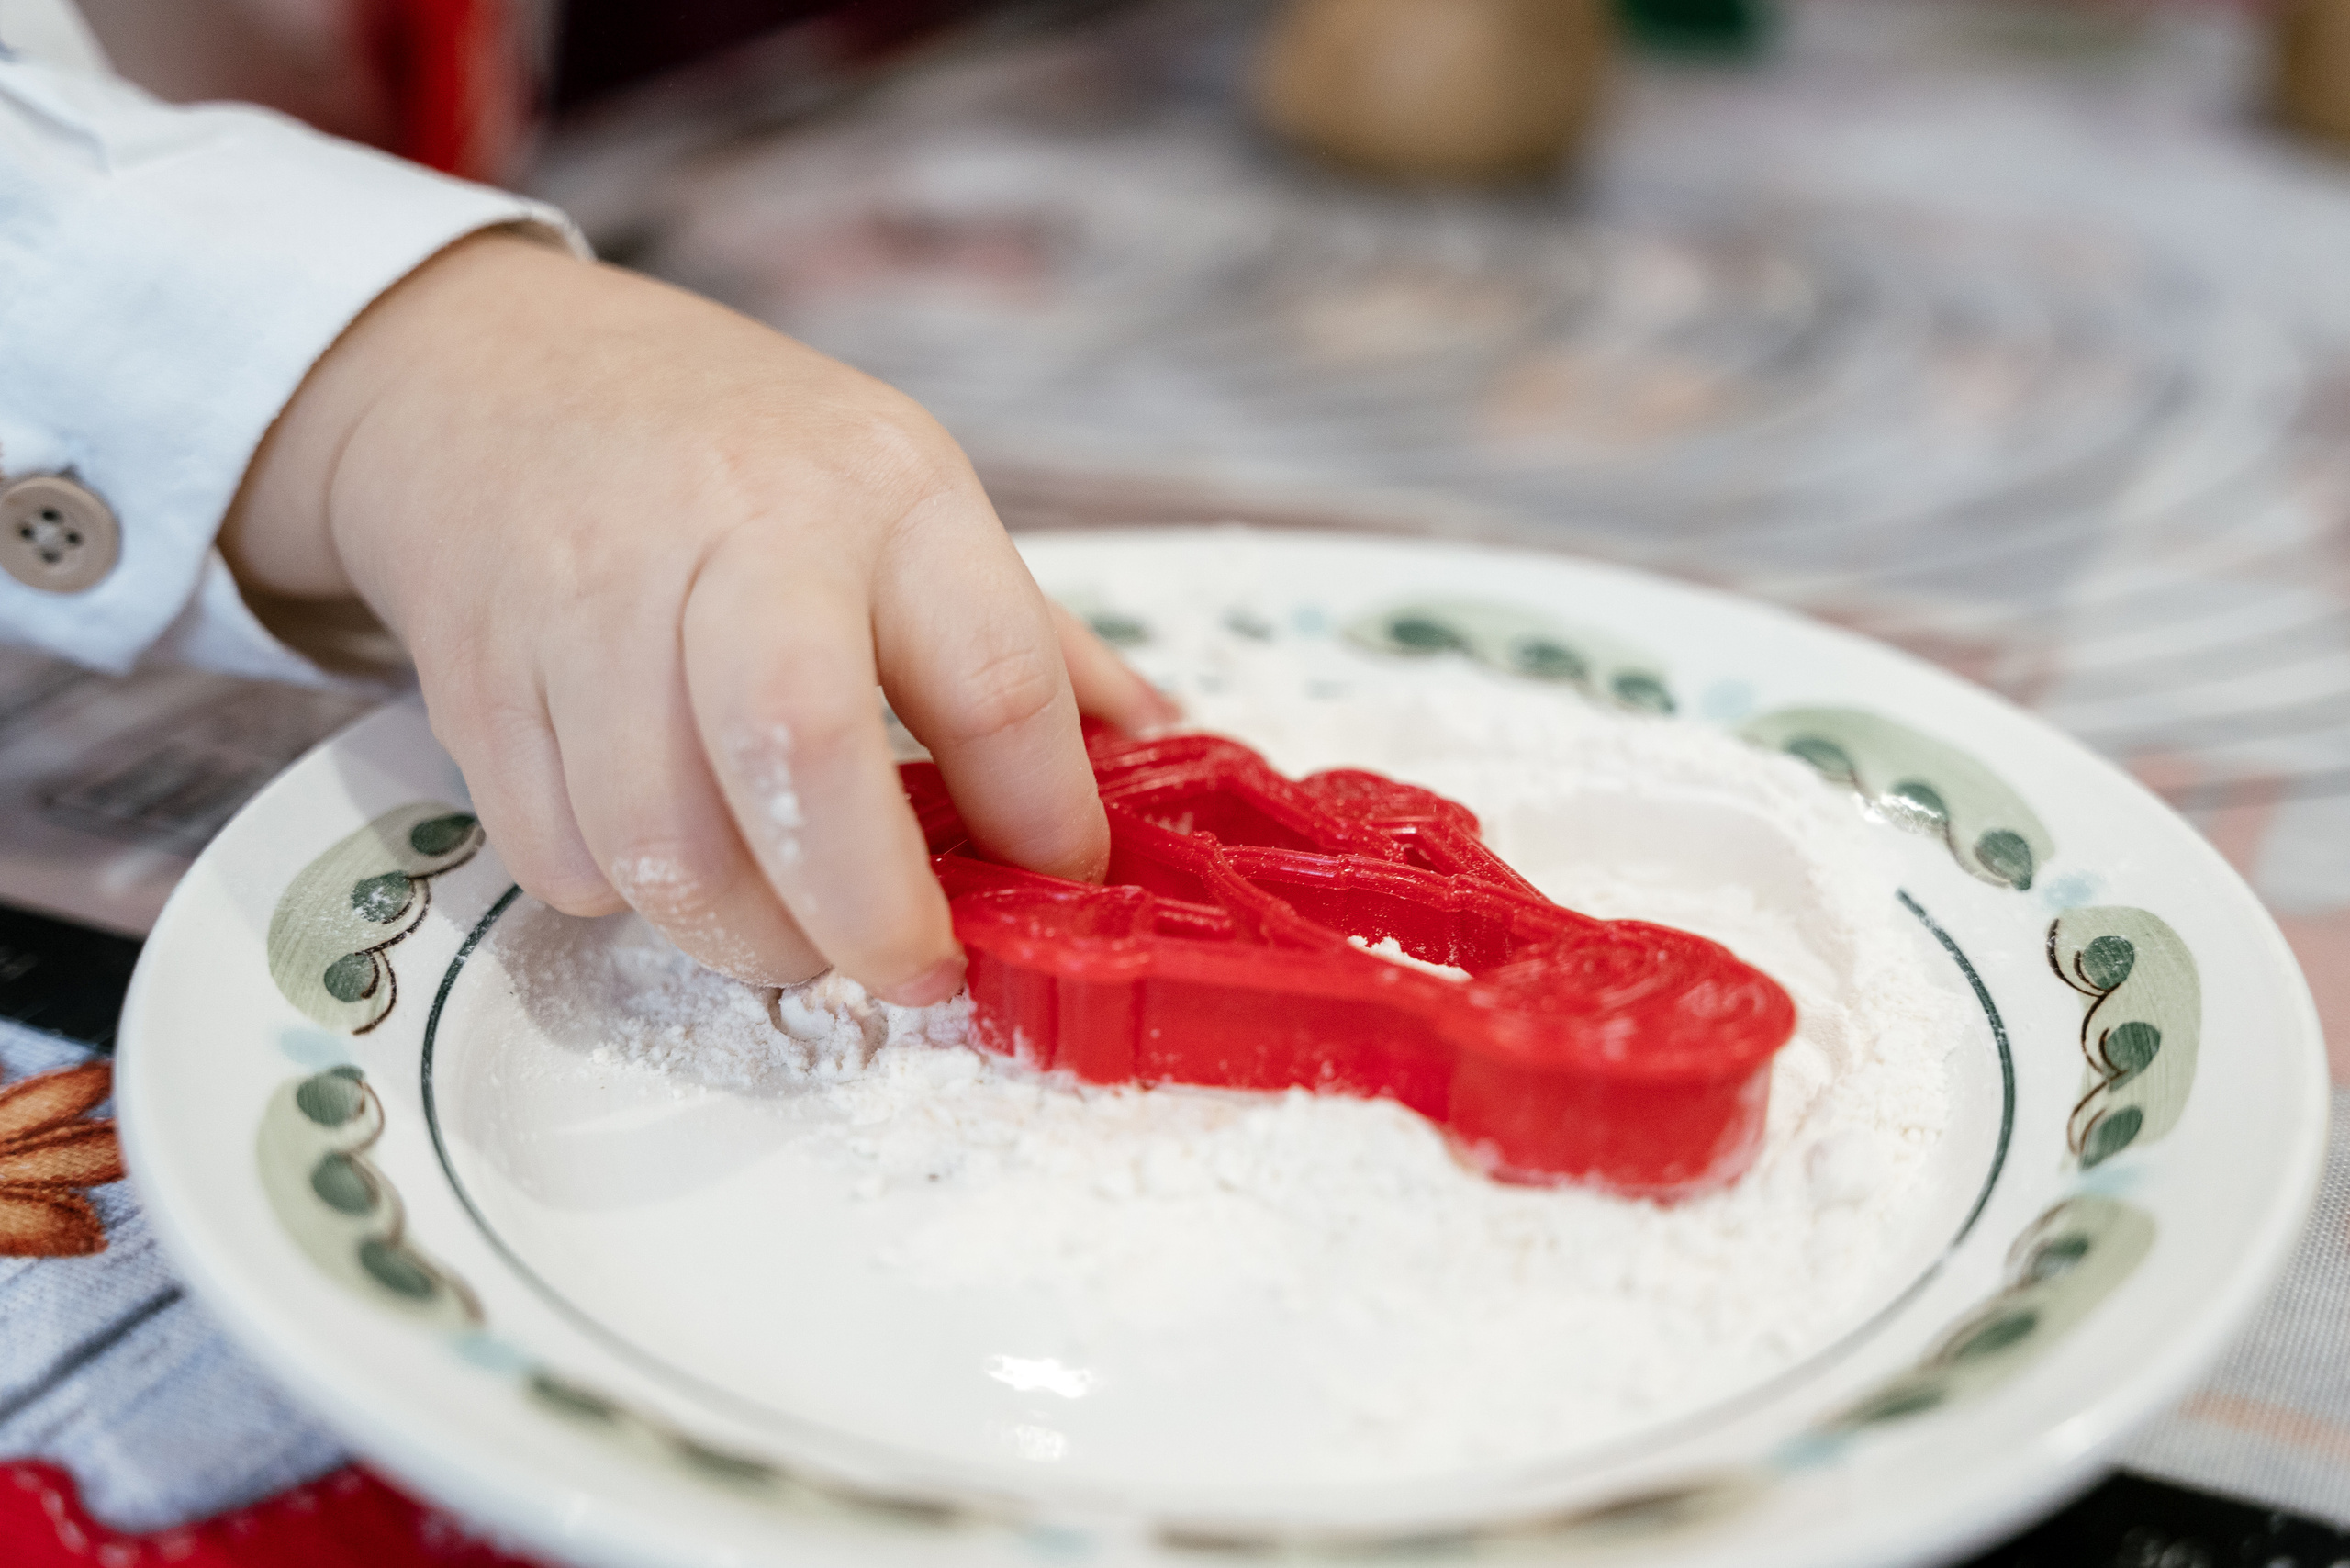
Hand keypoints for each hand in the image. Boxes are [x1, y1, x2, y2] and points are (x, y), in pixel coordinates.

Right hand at [223, 231, 1173, 1001]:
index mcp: (883, 491)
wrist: (490, 367)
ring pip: (664, 844)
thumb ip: (1026, 636)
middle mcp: (735, 532)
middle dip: (869, 911)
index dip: (1042, 826)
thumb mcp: (902, 490)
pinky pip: (561, 859)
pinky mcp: (480, 679)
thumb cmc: (726, 444)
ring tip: (787, 924)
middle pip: (801, 750)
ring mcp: (589, 601)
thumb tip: (1158, 748)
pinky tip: (664, 843)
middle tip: (910, 971)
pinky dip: (626, 897)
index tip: (1056, 892)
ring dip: (745, 935)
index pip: (994, 681)